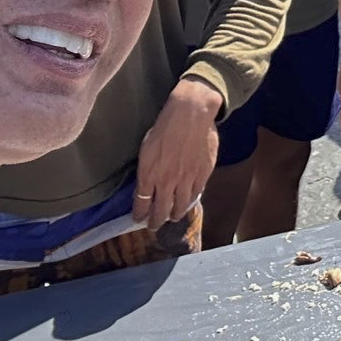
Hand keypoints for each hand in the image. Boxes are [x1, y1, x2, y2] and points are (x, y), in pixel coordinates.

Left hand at [134, 77, 221, 226]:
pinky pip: (195, 194)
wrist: (191, 114)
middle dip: (155, 222)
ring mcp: (186, 180)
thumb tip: (145, 188)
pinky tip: (188, 200)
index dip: (139, 215)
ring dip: (174, 214)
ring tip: (172, 216)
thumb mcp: (147, 148)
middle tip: (154, 226)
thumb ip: (147, 172)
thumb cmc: (165, 126)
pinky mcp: (203, 175)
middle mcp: (167, 182)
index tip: (138, 219)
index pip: (142, 205)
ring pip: (180, 207)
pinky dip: (190, 199)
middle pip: (160, 212)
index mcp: (149, 175)